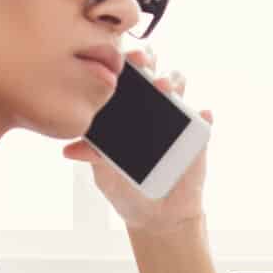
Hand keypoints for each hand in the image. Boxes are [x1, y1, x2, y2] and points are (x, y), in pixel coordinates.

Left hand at [60, 41, 214, 235]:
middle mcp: (151, 103)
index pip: (123, 74)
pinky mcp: (198, 133)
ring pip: (179, 82)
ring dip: (174, 79)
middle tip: (143, 62)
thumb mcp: (104, 173)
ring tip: (165, 87)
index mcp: (126, 107)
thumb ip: (92, 156)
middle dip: (148, 57)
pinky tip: (200, 114)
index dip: (121, 61)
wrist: (155, 215)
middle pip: (152, 67)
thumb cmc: (125, 187)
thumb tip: (68, 150)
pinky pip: (203, 118)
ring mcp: (176, 115)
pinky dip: (202, 114)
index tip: (118, 61)